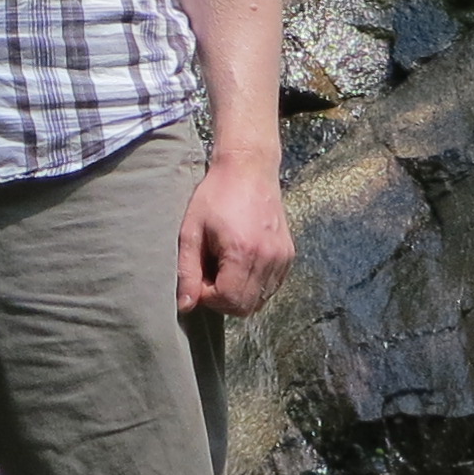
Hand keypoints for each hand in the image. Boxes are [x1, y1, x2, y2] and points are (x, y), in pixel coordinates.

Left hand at [177, 148, 292, 318]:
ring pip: (259, 300)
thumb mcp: (192, 230)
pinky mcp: (288, 255)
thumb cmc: (216, 195)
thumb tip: (185, 306)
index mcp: (243, 251)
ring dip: (238, 293)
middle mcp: (269, 258)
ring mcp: (282, 257)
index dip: (207, 296)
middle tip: (210, 272)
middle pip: (245, 306)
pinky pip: (271, 288)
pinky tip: (240, 263)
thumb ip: (188, 270)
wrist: (249, 168)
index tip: (199, 275)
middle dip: (222, 299)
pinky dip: (254, 285)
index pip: (227, 300)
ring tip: (225, 266)